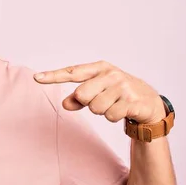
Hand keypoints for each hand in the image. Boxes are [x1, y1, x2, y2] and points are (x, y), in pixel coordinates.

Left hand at [34, 61, 164, 123]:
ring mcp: (123, 87)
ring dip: (103, 112)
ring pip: (96, 108)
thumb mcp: (98, 92)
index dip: (54, 76)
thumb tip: (65, 104)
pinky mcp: (132, 101)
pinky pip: (110, 116)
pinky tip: (123, 111)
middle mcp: (111, 74)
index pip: (73, 72)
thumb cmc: (118, 95)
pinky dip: (113, 117)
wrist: (149, 102)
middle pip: (82, 94)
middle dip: (89, 103)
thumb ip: (79, 98)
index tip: (36, 78)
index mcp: (100, 68)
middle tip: (103, 101)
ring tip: (114, 105)